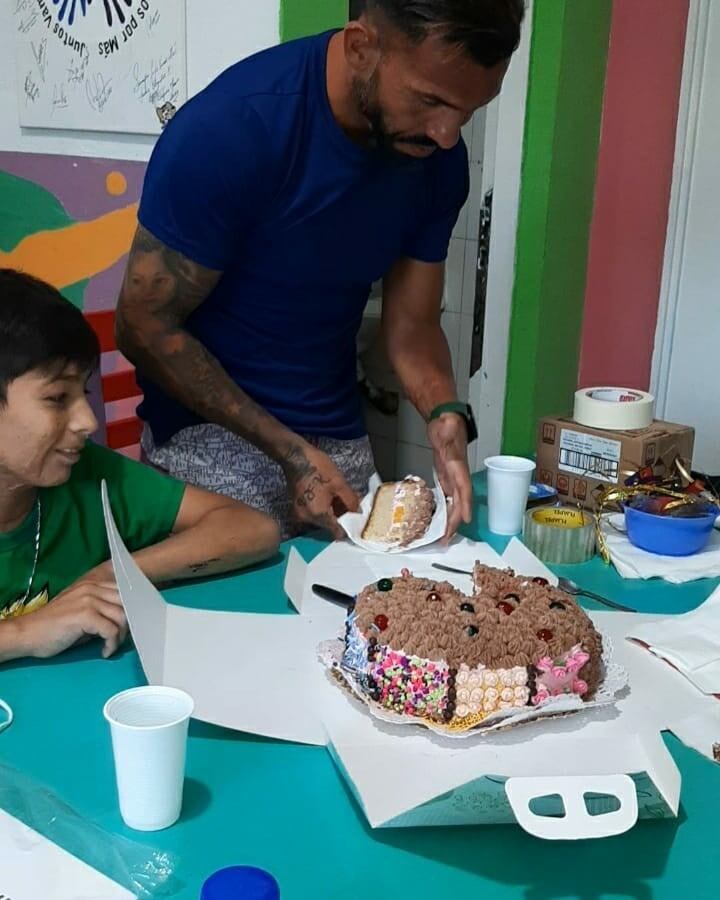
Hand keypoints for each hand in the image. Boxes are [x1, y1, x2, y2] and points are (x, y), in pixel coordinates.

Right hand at [15, 577, 126, 659]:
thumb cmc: (52, 627)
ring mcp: (89, 600)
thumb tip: (123, 621)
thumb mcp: (80, 613)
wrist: (27, 634)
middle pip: (127, 603)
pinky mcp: (85, 615)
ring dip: (120, 636)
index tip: (131, 625)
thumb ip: (101, 611)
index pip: (124, 592)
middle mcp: (92, 588)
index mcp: (92, 585)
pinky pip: (111, 630)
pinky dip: (111, 644)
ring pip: (122, 617)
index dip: (132, 609)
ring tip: (110, 646)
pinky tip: (104, 652)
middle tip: (120, 639)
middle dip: (128, 624)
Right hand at [282, 443, 359, 538]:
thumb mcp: (339, 484)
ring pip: (322, 519)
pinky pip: (314, 513)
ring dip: (333, 511)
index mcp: (317, 515)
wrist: (296, 455)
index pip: (337, 532)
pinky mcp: (298, 507)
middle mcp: (306, 519)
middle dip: (341, 517)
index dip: (349, 528)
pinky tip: (332, 496)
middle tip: (352, 505)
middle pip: (329, 526)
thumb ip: (351, 502)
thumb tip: (358, 513)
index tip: (357, 521)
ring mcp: (300, 513)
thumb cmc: (318, 468)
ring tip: (343, 498)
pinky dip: (324, 507)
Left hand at [427, 413, 473, 539]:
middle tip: (447, 538)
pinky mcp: (446, 477)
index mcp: (458, 463)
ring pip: (455, 502)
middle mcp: (458, 473)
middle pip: (460, 500)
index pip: (464, 485)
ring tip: (444, 538)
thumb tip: (448, 422)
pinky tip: (441, 523)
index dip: (466, 502)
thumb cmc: (447, 422)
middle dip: (456, 520)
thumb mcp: (446, 422)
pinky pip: (448, 497)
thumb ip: (448, 424)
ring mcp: (453, 477)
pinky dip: (446, 511)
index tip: (466, 519)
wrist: (446, 420)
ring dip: (451, 519)